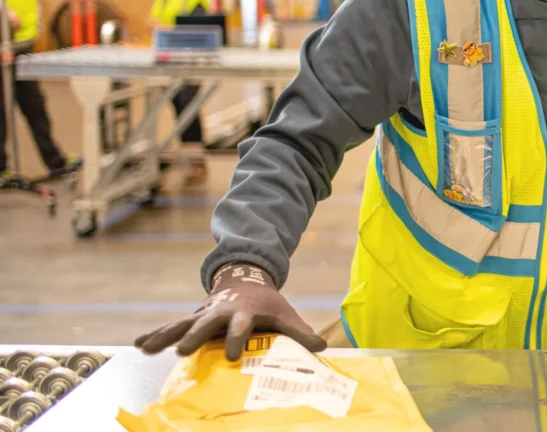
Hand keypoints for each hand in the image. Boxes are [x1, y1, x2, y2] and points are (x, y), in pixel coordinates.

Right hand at [134, 263, 325, 360]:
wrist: (246, 280)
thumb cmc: (268, 304)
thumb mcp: (285, 315)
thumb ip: (300, 332)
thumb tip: (322, 347)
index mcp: (244, 312)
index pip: (240, 325)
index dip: (236, 338)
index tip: (229, 353)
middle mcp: (220, 312)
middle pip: (205, 324)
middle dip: (194, 337)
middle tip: (182, 351)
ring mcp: (203, 313)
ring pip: (181, 324)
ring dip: (164, 336)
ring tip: (146, 348)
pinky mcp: (192, 317)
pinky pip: (171, 327)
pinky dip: (155, 334)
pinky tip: (138, 344)